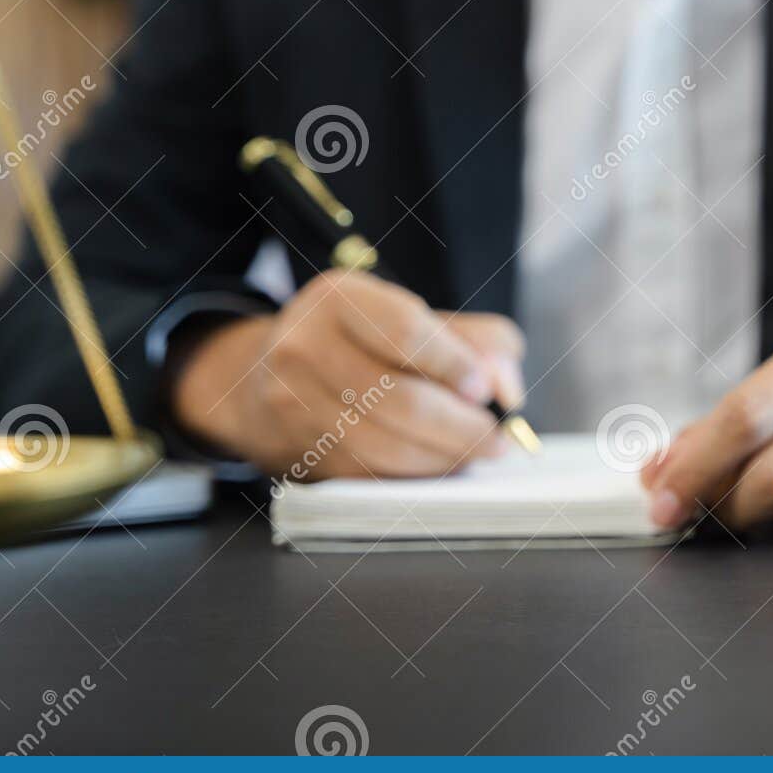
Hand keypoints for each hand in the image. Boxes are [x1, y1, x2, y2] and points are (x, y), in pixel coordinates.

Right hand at [171, 270, 524, 478]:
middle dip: (461, 427)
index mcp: (340, 298)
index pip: (404, 332)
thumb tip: (506, 389)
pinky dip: (414, 474)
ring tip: (475, 453)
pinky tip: (438, 464)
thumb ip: (478, 343)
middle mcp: (304, 346)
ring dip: (442, 457)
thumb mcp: (418, 319)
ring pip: (384, 444)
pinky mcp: (296, 448)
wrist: (267, 376)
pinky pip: (367, 472)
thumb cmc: (365, 343)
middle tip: (497, 440)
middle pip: (398, 398)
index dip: (453, 364)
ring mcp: (292, 401)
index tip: (484, 390)